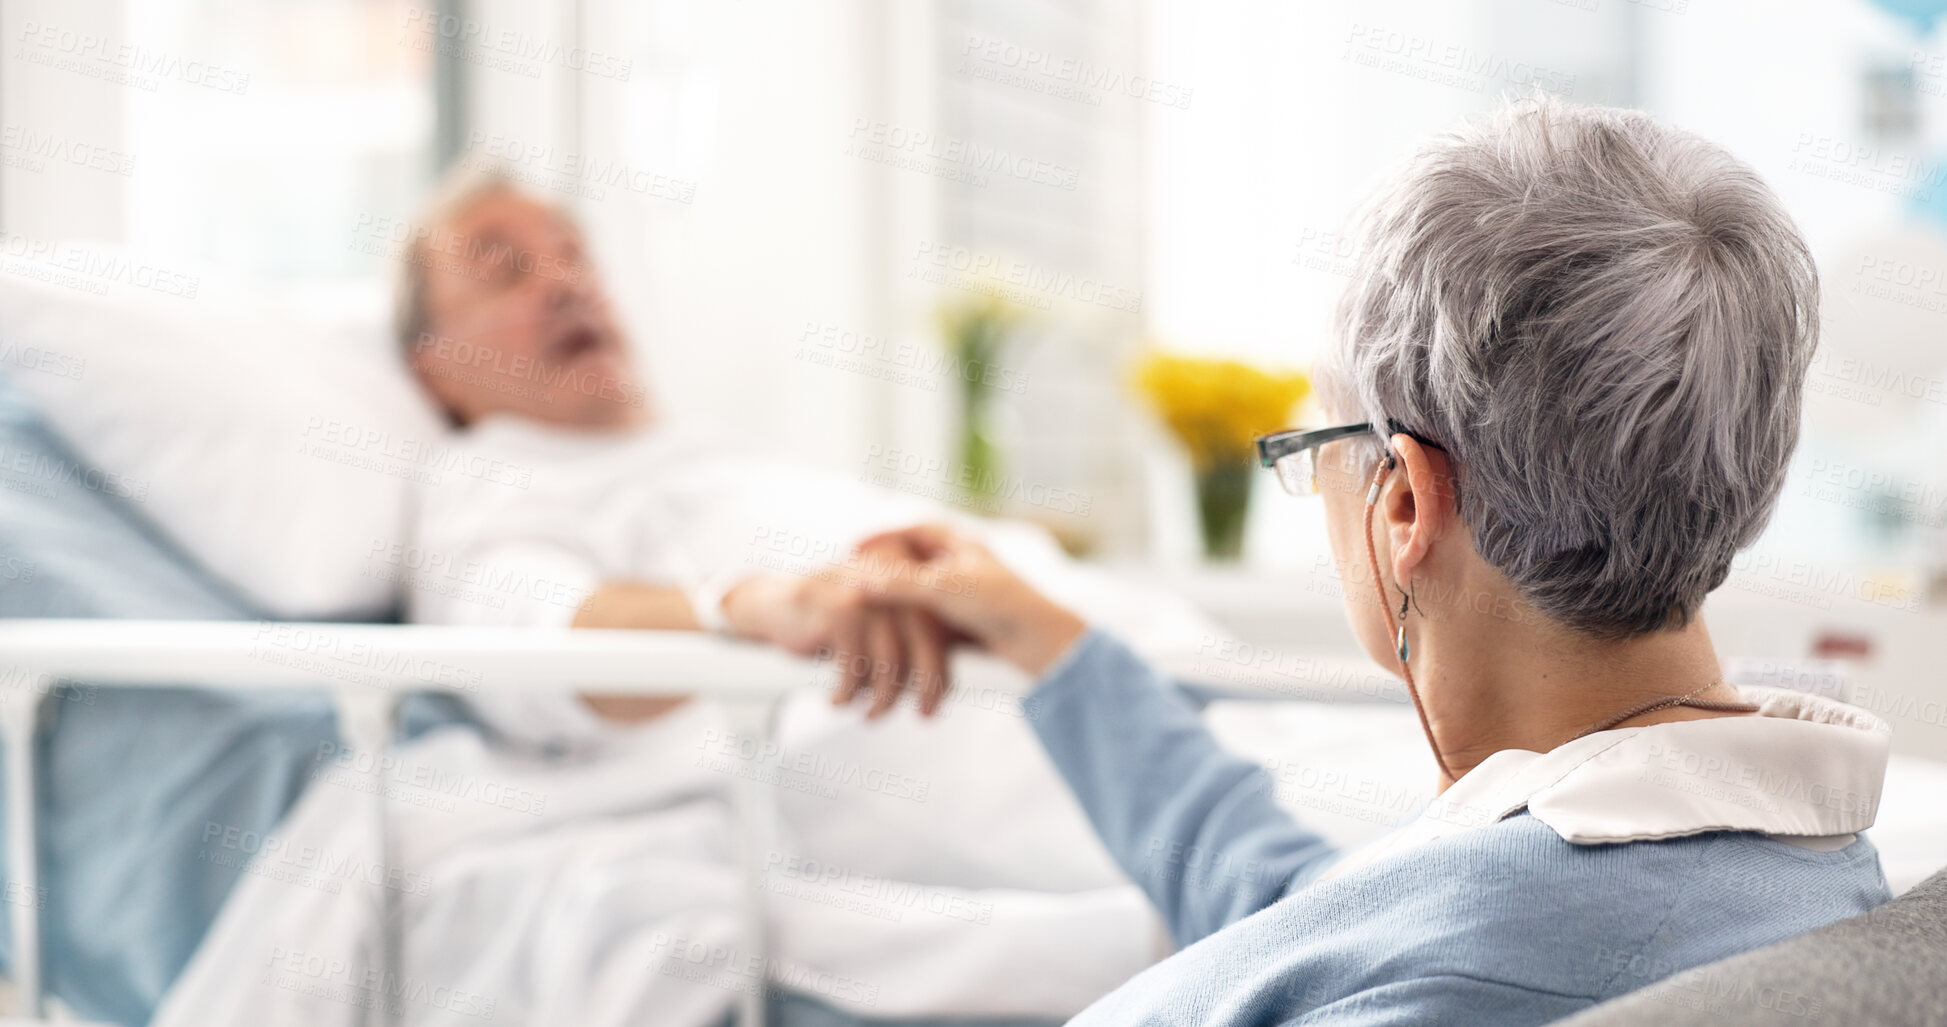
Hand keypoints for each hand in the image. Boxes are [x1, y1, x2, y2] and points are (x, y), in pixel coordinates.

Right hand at [721, 570, 952, 717]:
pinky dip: (847, 694)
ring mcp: (865, 596)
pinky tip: (836, 701)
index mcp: (906, 579)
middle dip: (925, 688)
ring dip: (882, 699)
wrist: (774, 604)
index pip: (939, 631)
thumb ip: (908, 636)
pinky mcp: (839, 613)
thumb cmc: (830, 619)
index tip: (935, 703)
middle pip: (923, 646)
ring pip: (890, 663)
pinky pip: (855, 669)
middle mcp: (890, 581)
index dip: (942, 672)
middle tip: (922, 715)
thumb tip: (939, 684)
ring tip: (871, 714)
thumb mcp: (876, 620)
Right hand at [853, 523, 1086, 677]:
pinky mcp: (968, 619)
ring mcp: (965, 592)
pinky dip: (911, 621)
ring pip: (922, 591)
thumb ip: (902, 584)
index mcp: (960, 542)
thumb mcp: (945, 589)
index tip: (853, 547)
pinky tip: (890, 632)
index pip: (913, 530)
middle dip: (886, 568)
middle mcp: (963, 562)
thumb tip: (860, 581)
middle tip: (854, 575)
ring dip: (898, 598)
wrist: (1041, 641)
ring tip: (866, 606)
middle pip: (915, 559)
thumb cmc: (999, 605)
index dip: (881, 537)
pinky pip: (931, 616)